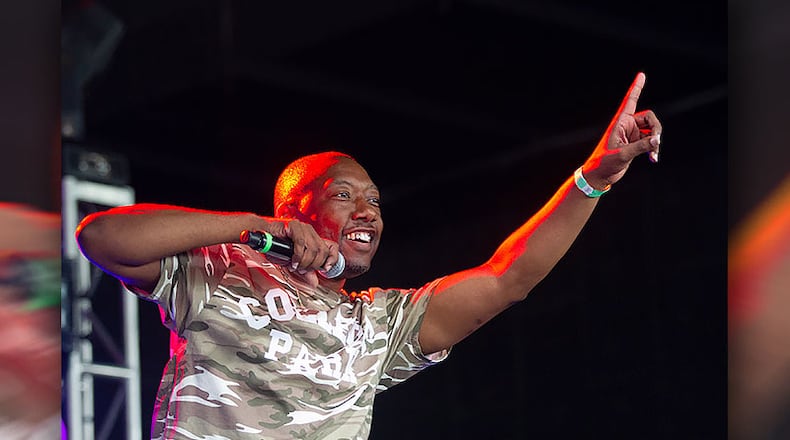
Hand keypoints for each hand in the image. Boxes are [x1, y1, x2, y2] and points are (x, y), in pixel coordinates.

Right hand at [266, 218, 340, 285]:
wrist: (262, 236)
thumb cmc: (276, 247)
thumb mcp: (294, 262)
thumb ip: (305, 270)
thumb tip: (314, 282)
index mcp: (312, 238)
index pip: (331, 247)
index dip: (331, 259)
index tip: (325, 269)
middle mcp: (310, 231)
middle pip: (322, 250)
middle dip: (313, 264)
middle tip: (302, 270)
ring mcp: (303, 227)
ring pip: (313, 248)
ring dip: (305, 261)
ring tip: (296, 266)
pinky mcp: (294, 226)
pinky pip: (301, 243)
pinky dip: (298, 255)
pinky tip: (293, 261)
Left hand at [582, 72, 661, 188]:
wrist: (600, 176)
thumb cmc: (604, 163)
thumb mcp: (623, 155)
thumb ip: (641, 147)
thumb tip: (657, 140)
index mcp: (620, 122)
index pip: (630, 101)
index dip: (636, 88)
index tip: (642, 75)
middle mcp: (627, 125)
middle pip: (649, 117)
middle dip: (656, 129)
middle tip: (656, 142)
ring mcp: (632, 134)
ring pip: (652, 129)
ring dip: (655, 141)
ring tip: (653, 155)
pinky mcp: (635, 143)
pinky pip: (651, 140)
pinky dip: (654, 147)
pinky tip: (653, 158)